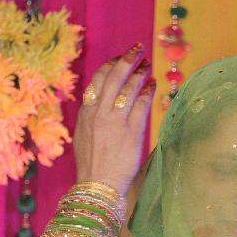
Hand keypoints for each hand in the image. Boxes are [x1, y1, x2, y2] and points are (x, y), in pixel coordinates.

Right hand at [73, 44, 154, 196]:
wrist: (97, 187)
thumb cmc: (92, 166)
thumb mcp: (84, 137)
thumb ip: (91, 118)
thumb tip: (100, 104)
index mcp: (86, 114)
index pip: (97, 81)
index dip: (109, 66)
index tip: (118, 59)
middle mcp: (99, 113)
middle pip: (113, 77)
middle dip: (127, 60)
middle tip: (138, 49)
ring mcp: (115, 121)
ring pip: (128, 88)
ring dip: (140, 73)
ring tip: (148, 65)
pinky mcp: (131, 132)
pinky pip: (141, 105)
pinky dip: (148, 92)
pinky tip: (153, 85)